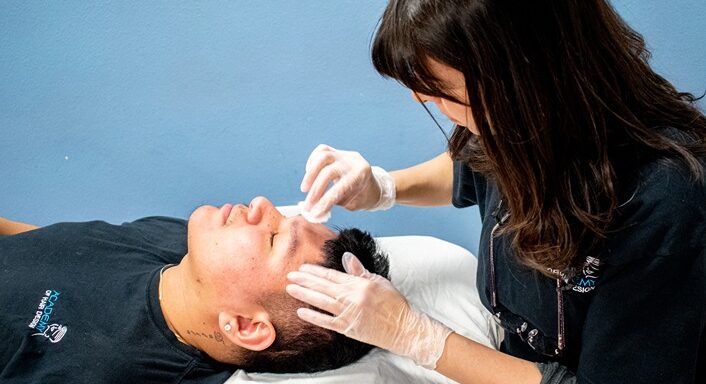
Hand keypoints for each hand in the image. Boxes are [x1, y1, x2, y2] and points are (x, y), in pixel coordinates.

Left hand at [286, 252, 451, 368]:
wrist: (403, 327)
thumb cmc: (394, 304)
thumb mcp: (379, 281)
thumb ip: (359, 271)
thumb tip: (346, 257)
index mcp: (359, 284)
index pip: (332, 275)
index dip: (316, 271)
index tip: (303, 268)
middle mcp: (352, 298)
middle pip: (323, 287)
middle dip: (305, 280)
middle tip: (290, 276)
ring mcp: (349, 313)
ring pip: (322, 302)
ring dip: (305, 295)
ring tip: (291, 289)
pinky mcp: (348, 328)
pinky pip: (327, 321)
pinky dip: (313, 316)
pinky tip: (301, 311)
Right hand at [300, 145, 394, 216]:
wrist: (372, 184)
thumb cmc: (362, 197)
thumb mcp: (352, 205)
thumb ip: (333, 205)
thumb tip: (313, 212)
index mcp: (361, 175)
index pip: (339, 188)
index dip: (324, 201)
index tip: (314, 212)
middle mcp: (353, 162)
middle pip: (329, 172)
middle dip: (315, 191)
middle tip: (308, 205)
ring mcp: (345, 155)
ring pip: (323, 156)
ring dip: (310, 174)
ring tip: (305, 188)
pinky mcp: (337, 152)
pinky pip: (322, 151)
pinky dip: (312, 163)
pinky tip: (310, 175)